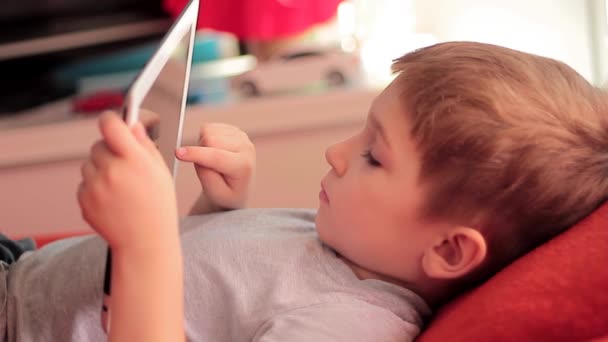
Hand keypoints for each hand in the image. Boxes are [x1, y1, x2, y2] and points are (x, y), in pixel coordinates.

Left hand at [77, 111, 177, 251]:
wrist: (145, 241)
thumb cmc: (157, 207)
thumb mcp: (161, 172)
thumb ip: (145, 145)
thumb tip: (133, 126)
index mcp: (134, 160)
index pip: (111, 125)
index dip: (111, 119)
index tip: (113, 121)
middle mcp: (112, 170)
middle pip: (98, 144)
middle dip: (109, 151)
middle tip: (124, 166)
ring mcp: (95, 186)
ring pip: (89, 164)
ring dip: (100, 169)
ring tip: (120, 187)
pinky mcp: (84, 200)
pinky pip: (84, 183)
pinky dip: (94, 187)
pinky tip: (112, 199)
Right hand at [175, 123, 254, 209]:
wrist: (237, 188)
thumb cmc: (226, 194)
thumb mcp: (215, 194)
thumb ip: (205, 175)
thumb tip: (196, 154)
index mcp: (244, 166)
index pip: (216, 157)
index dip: (195, 154)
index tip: (178, 153)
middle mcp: (246, 148)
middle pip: (210, 139)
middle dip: (200, 152)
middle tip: (205, 166)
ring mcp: (242, 136)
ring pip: (208, 131)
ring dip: (202, 145)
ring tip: (211, 160)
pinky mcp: (234, 130)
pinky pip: (209, 127)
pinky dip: (205, 139)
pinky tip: (214, 151)